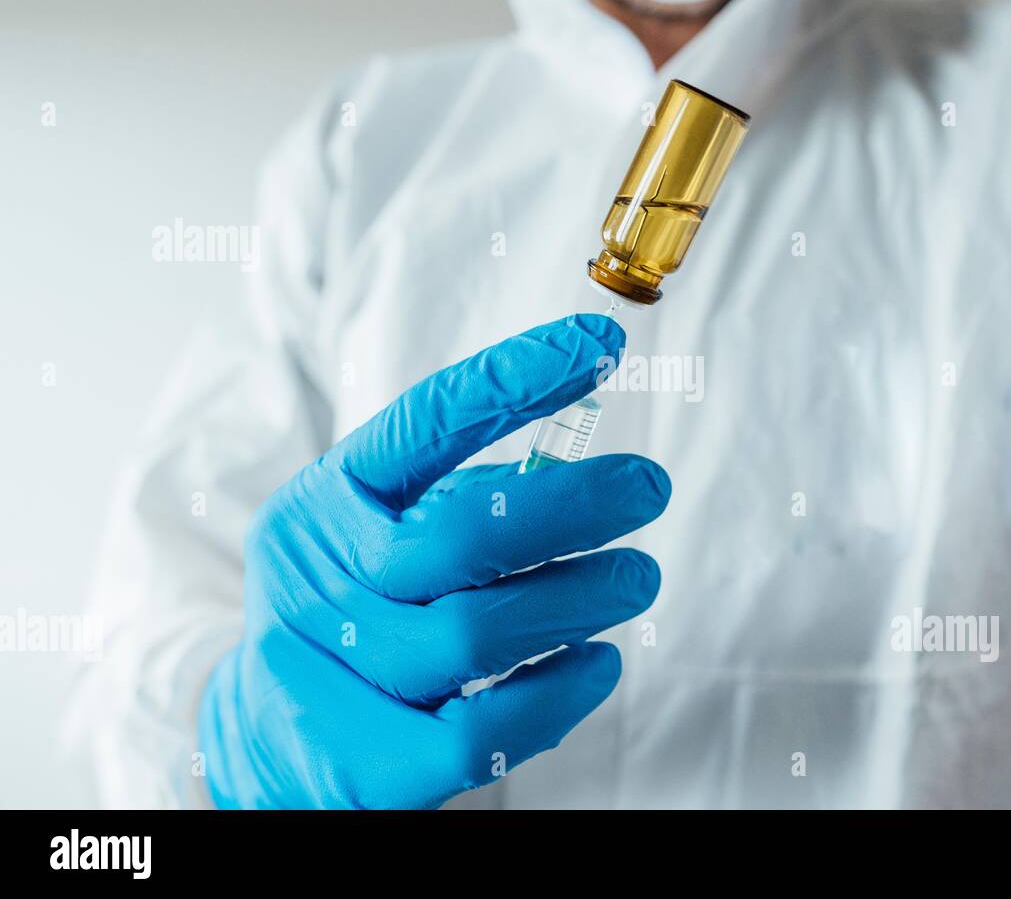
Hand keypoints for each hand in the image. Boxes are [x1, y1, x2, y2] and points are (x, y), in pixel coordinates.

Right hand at [198, 314, 669, 807]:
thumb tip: (578, 470)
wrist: (263, 740)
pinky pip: (483, 731)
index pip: (422, 426)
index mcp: (326, 503)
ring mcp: (335, 675)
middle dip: (574, 506)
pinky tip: (598, 662)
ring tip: (634, 579)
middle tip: (647, 487)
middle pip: (461, 536)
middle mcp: (321, 580)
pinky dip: (559, 693)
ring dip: (580, 599)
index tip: (598, 346)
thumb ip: (455, 500)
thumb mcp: (379, 531)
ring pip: (477, 634)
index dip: (514, 380)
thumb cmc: (356, 612)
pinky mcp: (366, 765)